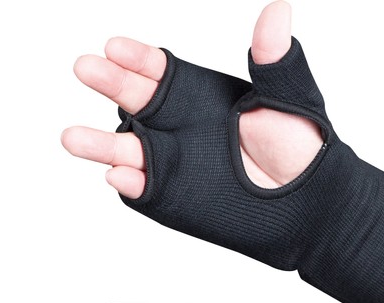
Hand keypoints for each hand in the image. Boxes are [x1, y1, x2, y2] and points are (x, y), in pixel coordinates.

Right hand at [61, 0, 322, 198]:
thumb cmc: (302, 148)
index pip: (160, 72)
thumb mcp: (289, 99)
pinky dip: (129, 184)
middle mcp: (180, 127)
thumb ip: (273, 62)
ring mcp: (174, 164)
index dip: (136, 59)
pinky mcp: (175, 198)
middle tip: (86, 68)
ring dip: (100, 144)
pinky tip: (117, 176)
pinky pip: (145, 190)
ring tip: (73, 138)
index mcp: (201, 96)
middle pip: (134, 103)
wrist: (309, 203)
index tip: (115, 46)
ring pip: (128, 150)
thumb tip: (277, 10)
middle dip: (109, 85)